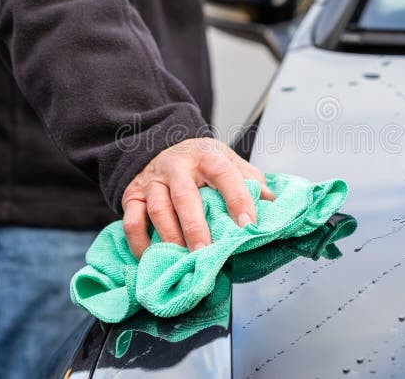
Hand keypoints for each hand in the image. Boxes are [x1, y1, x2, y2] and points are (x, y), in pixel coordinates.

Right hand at [121, 137, 273, 257]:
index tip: (248, 224)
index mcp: (207, 157)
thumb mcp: (228, 160)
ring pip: (158, 211)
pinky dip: (140, 244)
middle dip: (197, 227)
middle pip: (185, 197)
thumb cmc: (201, 160)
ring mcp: (153, 181)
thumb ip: (250, 179)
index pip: (225, 174)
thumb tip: (272, 202)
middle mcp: (177, 167)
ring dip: (171, 238)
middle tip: (207, 253)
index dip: (238, 198)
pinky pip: (132, 222)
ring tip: (183, 260)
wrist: (162, 144)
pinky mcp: (132, 195)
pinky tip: (154, 259)